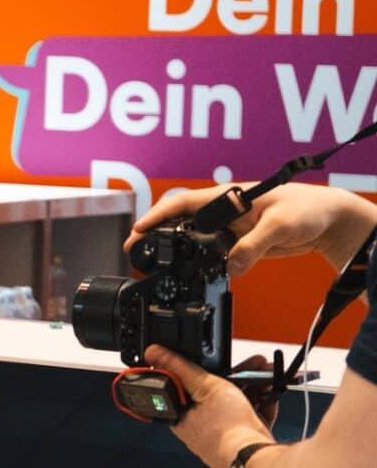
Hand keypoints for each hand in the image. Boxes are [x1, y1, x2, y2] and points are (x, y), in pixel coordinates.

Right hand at [127, 182, 376, 276]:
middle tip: (135, 249)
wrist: (331, 221)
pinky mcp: (240, 241)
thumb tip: (230, 267)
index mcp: (228, 197)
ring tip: (155, 263)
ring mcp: (230, 226)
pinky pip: (211, 250)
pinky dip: (197, 259)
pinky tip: (191, 271)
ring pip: (193, 236)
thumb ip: (252, 247)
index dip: (157, 215)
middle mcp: (224, 209)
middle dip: (155, 232)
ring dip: (174, 247)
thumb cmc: (310, 210)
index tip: (139, 229)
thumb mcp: (280, 227)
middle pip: (180, 219)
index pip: (183, 203)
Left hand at [145, 344, 275, 467]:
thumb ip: (182, 368)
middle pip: (216, 392)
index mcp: (181, 417)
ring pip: (238, 402)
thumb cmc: (228, 431)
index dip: (201, 370)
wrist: (258, 460)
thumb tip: (154, 353)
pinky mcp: (245, 440)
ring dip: (254, 386)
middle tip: (251, 365)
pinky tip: (271, 392)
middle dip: (237, 375)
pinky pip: (253, 416)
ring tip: (267, 374)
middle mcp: (200, 429)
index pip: (186, 386)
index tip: (214, 361)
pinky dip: (263, 403)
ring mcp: (224, 435)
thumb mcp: (205, 387)